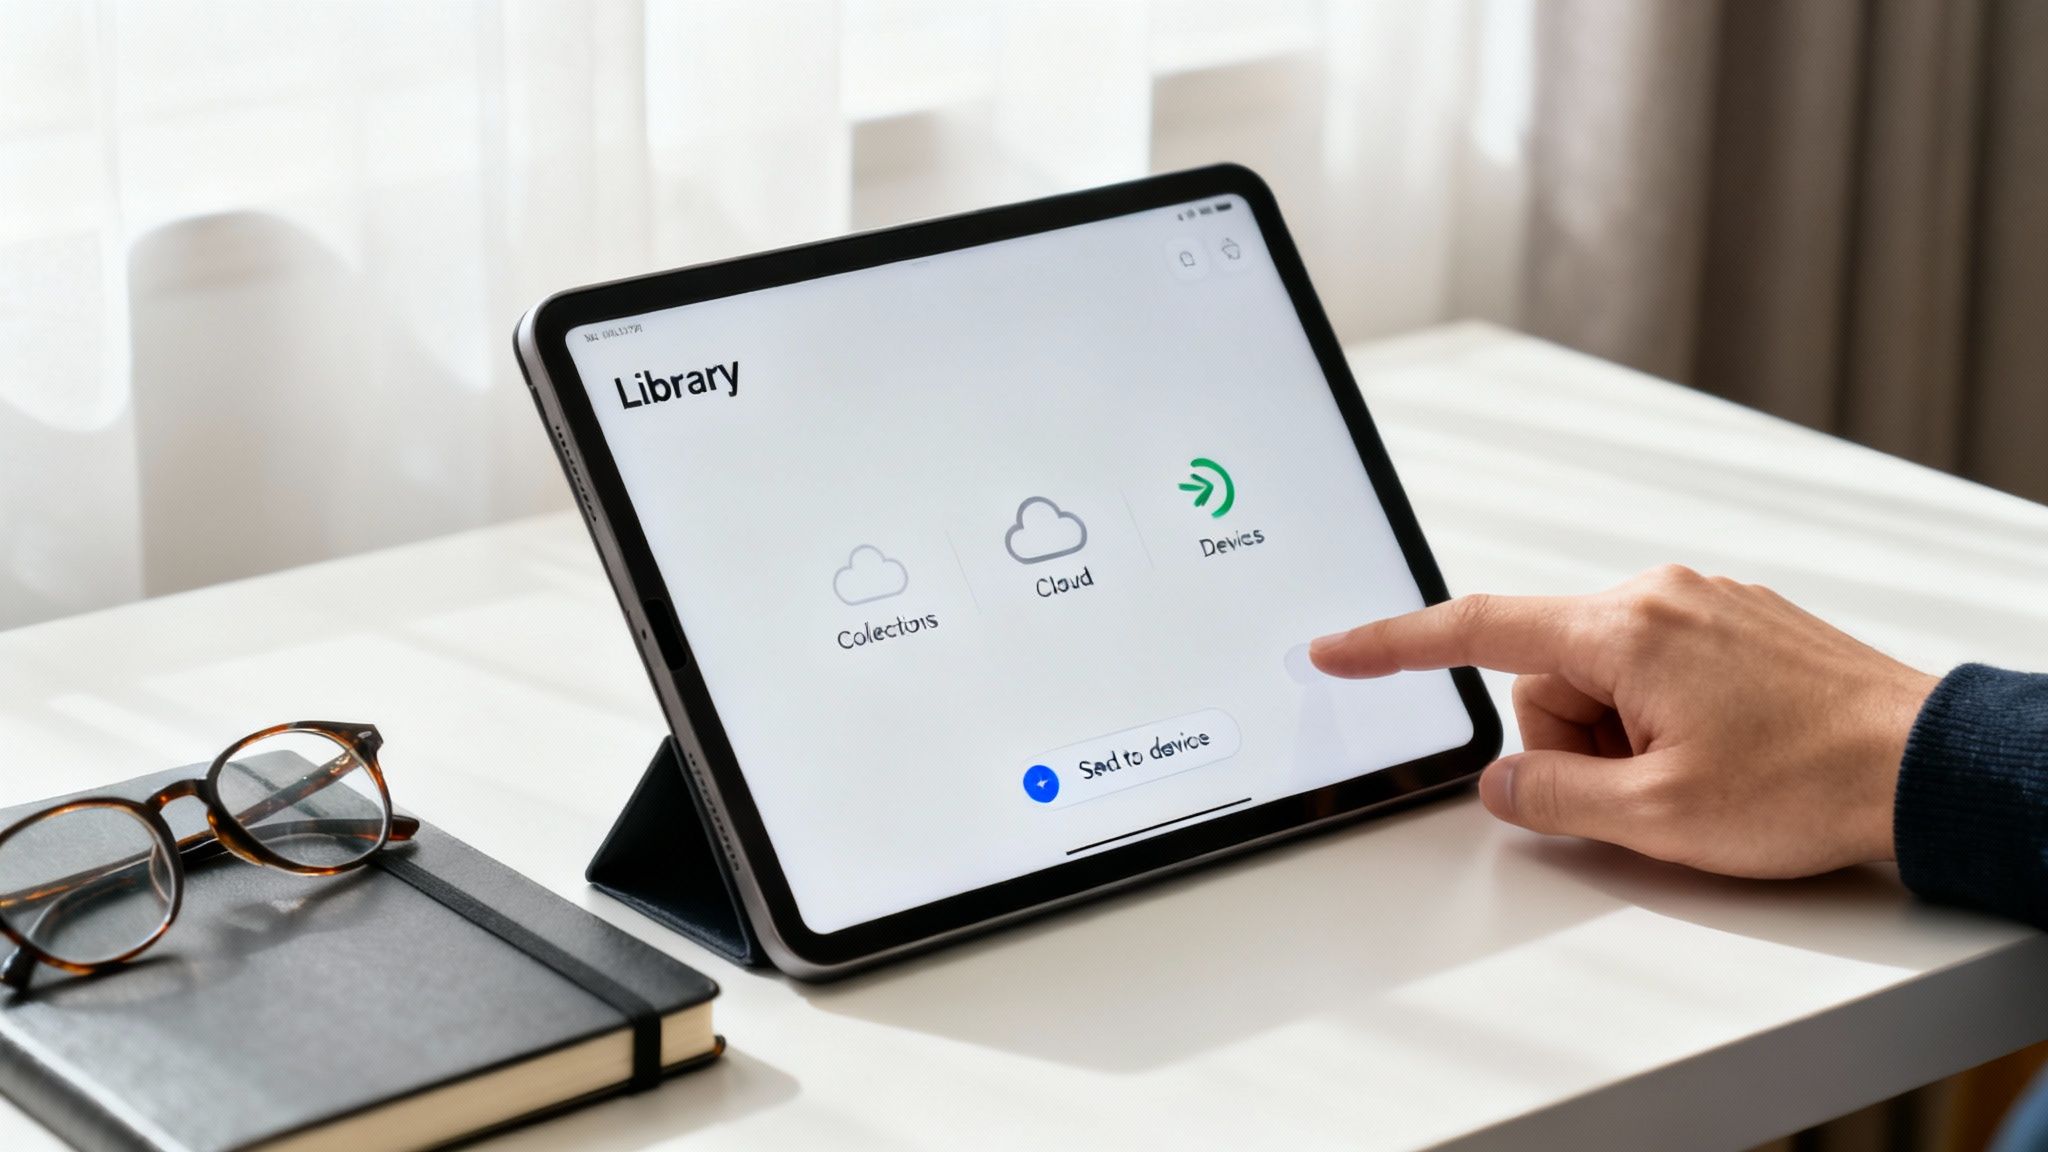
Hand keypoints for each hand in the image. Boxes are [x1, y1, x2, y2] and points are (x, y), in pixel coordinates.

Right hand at [1309, 565, 1939, 877]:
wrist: (1926, 766)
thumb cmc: (1808, 785)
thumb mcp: (1654, 817)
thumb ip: (1549, 797)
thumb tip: (1501, 786)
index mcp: (1624, 629)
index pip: (1475, 628)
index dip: (1393, 644)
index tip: (1336, 649)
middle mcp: (1657, 595)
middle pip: (1546, 673)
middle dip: (1569, 741)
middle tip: (1642, 789)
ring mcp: (1701, 603)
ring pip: (1602, 675)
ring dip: (1621, 735)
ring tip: (1697, 774)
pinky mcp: (1734, 622)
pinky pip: (1654, 668)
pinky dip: (1660, 717)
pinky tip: (1722, 752)